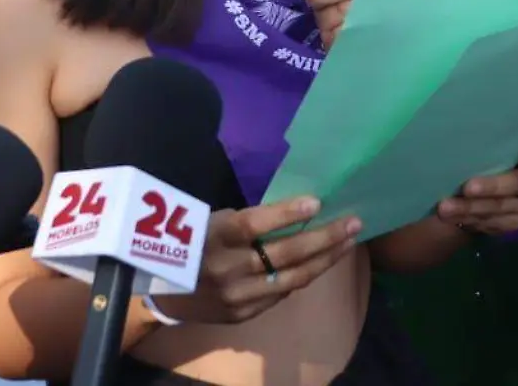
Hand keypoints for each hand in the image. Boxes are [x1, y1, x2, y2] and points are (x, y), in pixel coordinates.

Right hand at [152, 196, 360, 324]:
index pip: (255, 226)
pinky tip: (320, 264)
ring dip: (325, 260)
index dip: (286, 214)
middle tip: (353, 223)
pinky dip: (302, 276)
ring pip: (292, 279)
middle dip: (325, 238)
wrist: (164, 293)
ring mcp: (238, 296)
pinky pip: (281, 294)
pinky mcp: (243, 314)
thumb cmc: (192, 244)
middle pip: (284, 254)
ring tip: (348, 243)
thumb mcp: (211, 222)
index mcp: (215, 238)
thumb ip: (247, 223)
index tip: (317, 203)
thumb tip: (294, 214)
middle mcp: (228, 269)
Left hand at [432, 134, 517, 235]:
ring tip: (444, 208)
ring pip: (500, 206)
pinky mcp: (514, 221)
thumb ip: (481, 144)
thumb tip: (450, 136)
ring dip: (470, 208)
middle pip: (516, 182)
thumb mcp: (482, 149)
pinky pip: (491, 222)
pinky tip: (451, 217)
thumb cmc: (479, 160)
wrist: (476, 194)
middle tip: (467, 188)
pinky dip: (468, 218)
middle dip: (491, 186)